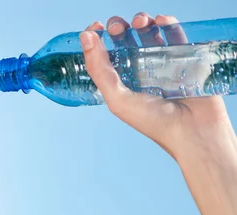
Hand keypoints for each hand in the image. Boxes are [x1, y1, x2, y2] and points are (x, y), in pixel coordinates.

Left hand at [79, 13, 234, 160]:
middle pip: (124, 40)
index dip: (97, 39)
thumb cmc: (153, 121)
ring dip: (140, 21)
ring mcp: (161, 63)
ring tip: (139, 22)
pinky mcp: (183, 57)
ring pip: (147, 33)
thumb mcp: (117, 98)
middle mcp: (138, 71)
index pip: (104, 55)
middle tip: (116, 27)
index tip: (95, 27)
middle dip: (118, 28)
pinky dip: (166, 23)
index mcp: (120, 82)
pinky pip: (173, 34)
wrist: (193, 129)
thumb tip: (85, 37)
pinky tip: (160, 21)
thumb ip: (99, 69)